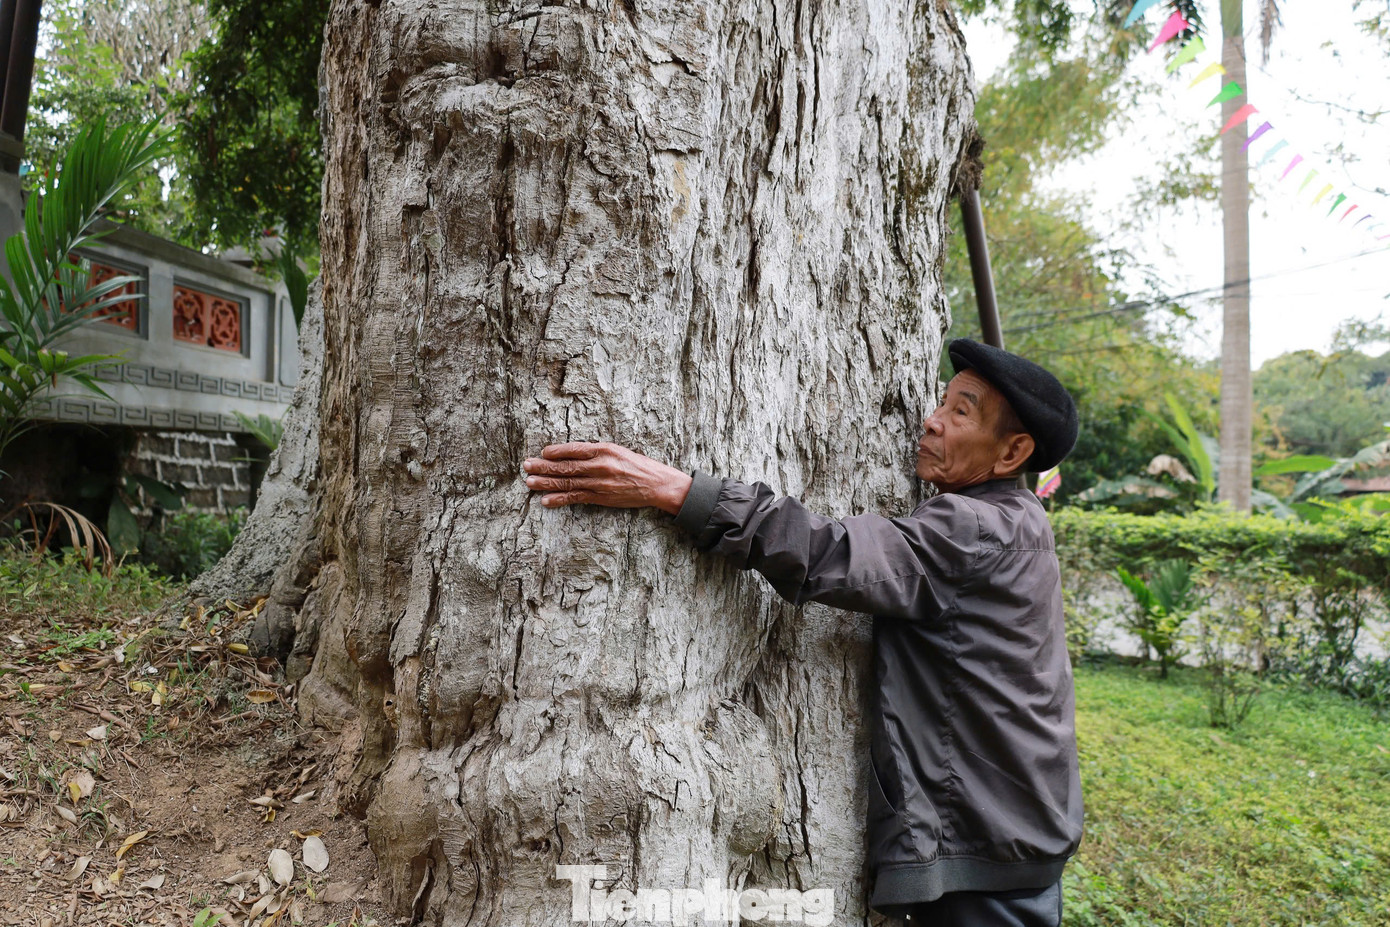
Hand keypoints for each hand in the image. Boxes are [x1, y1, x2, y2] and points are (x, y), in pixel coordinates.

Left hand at [522, 442, 693, 514]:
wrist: (657, 484)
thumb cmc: (637, 465)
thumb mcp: (617, 450)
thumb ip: (595, 452)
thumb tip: (570, 453)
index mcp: (605, 450)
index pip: (575, 450)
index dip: (557, 451)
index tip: (542, 453)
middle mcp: (600, 466)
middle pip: (567, 467)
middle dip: (544, 467)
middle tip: (527, 465)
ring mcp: (600, 484)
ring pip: (568, 483)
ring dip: (546, 483)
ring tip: (529, 482)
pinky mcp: (601, 498)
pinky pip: (576, 498)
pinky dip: (560, 499)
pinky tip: (545, 500)